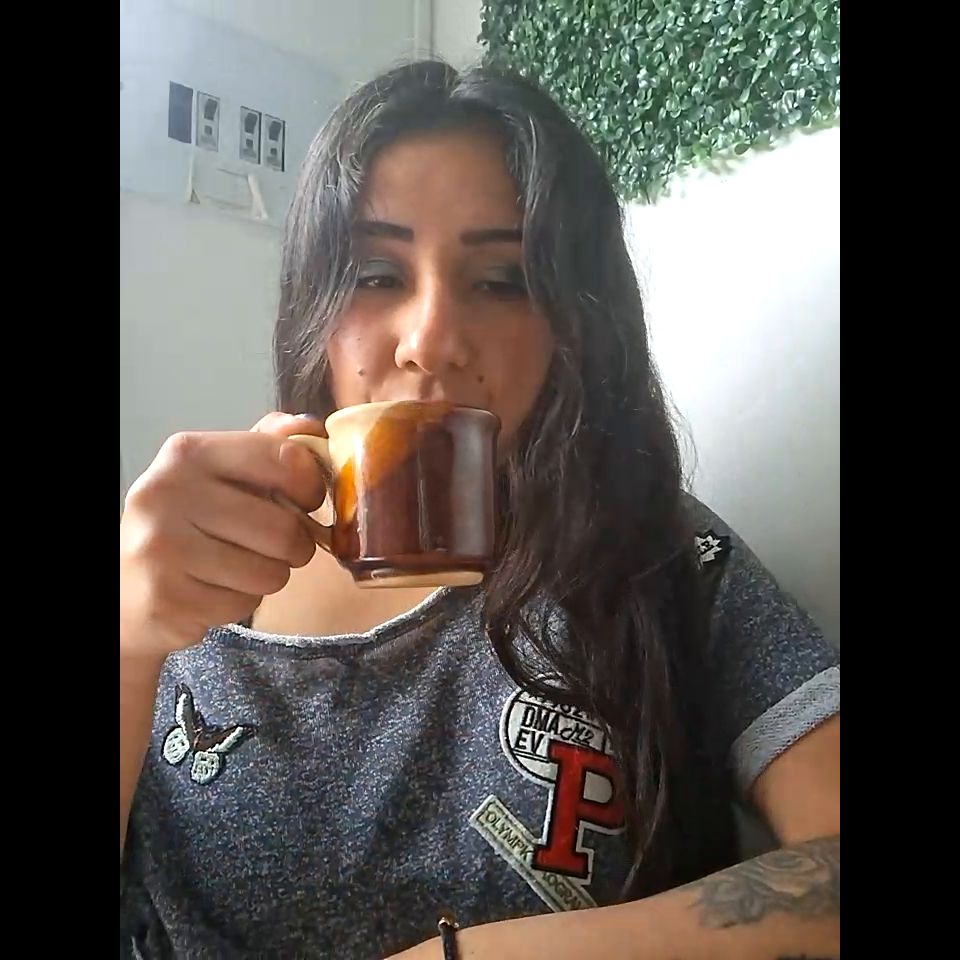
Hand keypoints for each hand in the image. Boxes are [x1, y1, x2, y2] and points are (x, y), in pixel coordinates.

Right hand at [120, 413, 327, 657]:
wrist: (126, 586)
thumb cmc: (187, 524)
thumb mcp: (219, 474)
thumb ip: (266, 446)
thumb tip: (311, 427)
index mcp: (188, 453)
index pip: (285, 459)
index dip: (311, 486)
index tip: (305, 500)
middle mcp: (169, 493)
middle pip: (283, 528)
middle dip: (295, 546)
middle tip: (276, 547)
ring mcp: (162, 547)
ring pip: (270, 571)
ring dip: (269, 576)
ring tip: (239, 567)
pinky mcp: (168, 598)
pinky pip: (245, 602)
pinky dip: (242, 601)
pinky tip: (214, 589)